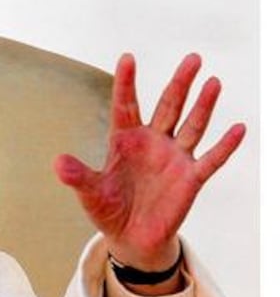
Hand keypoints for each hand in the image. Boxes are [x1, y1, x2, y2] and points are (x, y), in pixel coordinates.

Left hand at [54, 53, 244, 290]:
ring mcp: (173, 158)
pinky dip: (224, 146)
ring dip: (203, 106)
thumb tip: (58, 164)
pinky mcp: (190, 179)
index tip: (127, 58)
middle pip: (168, 106)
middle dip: (179, 83)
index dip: (126, 83)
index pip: (126, 106)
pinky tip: (238, 128)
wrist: (131, 238)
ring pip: (192, 126)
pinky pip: (211, 160)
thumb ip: (78, 176)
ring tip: (213, 82)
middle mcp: (152, 142)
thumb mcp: (90, 193)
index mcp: (125, 141)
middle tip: (193, 58)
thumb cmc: (108, 210)